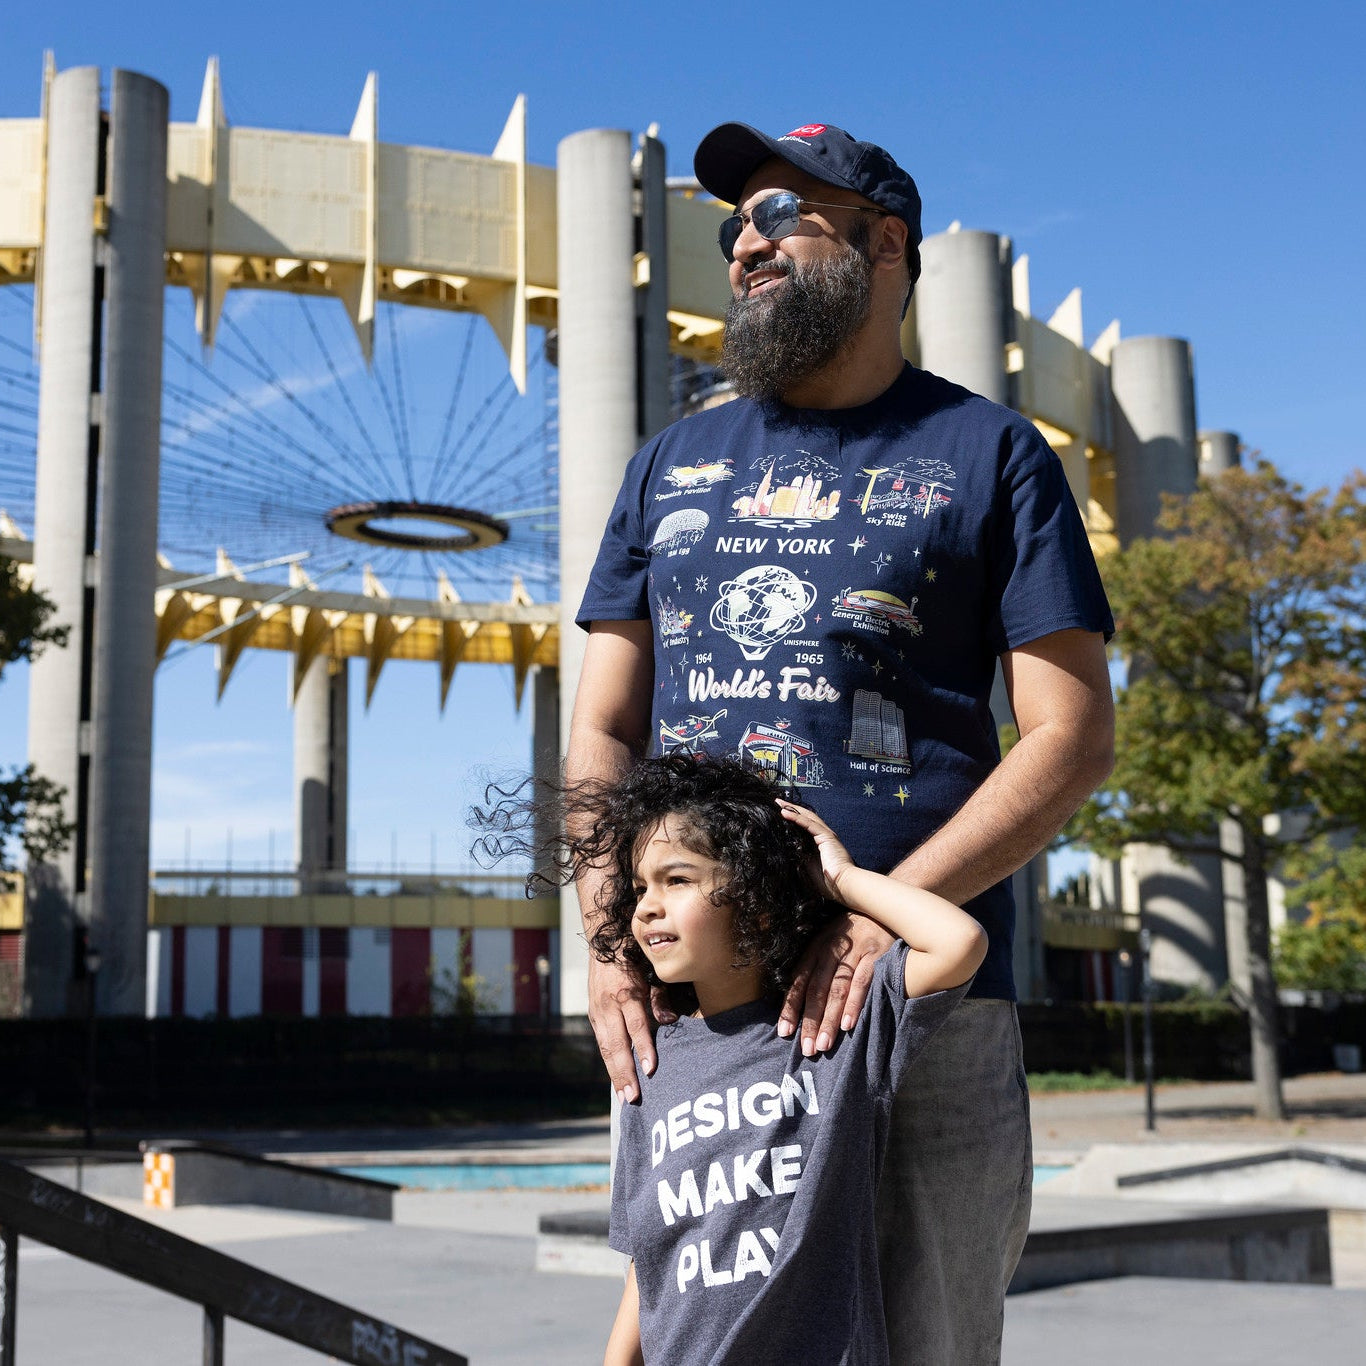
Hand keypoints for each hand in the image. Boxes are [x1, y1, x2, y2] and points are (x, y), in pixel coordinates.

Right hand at [586, 955, 675, 1103]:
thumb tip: (671, 1020)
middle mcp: (608, 1005)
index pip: (636, 1026)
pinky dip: (609, 1062)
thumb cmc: (633, 957)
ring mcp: (597, 1012)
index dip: (643, 1048)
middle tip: (633, 1096)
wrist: (603, 942)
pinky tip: (616, 1079)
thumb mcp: (650, 972)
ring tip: (624, 1096)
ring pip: (605, 1048)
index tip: (650, 1069)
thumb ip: (659, 998)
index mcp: (626, 993)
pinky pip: (602, 1043)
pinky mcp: (593, 1015)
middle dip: (625, 1072)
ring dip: (615, 1074)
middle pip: (616, 1044)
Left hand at [778, 800, 855, 899]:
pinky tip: (784, 812)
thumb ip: (800, 859)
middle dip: (791, 809)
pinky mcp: (826, 836)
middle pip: (805, 817)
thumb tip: (785, 855)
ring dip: (792, 809)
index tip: (780, 814)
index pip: (805, 826)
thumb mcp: (808, 868)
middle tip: (777, 802)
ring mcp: (826, 835)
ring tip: (779, 803)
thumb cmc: (828, 882)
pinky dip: (796, 817)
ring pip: (806, 817)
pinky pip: (808, 824)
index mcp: (820, 843)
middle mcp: (824, 836)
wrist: (843, 884)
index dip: (793, 818)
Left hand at [778, 912, 893, 1055]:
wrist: (886, 903)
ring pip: (837, 989)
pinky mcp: (876, 954)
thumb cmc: (856, 929)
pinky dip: (854, 1002)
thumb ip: (818, 965)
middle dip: (810, 1021)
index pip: (799, 981)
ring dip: (829, 1018)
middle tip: (807, 1049)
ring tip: (824, 1044)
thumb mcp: (832, 940)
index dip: (791, 1007)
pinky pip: (863, 981)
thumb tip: (802, 999)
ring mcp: (854, 952)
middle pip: (817, 989)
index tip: (785, 1032)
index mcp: (817, 948)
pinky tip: (848, 1024)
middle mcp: (832, 950)